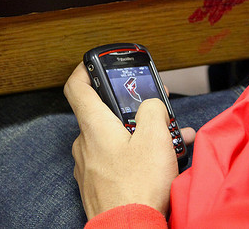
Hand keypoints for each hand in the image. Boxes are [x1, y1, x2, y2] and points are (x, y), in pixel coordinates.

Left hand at [64, 64, 191, 218]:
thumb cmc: (138, 187)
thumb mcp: (155, 137)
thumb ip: (152, 110)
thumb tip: (152, 106)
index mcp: (95, 126)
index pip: (76, 87)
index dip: (85, 69)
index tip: (97, 62)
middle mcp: (86, 144)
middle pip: (105, 113)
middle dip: (133, 108)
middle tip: (155, 106)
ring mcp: (90, 166)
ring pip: (115, 138)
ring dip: (141, 133)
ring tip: (172, 138)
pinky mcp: (98, 183)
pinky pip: (116, 159)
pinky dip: (137, 154)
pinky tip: (162, 159)